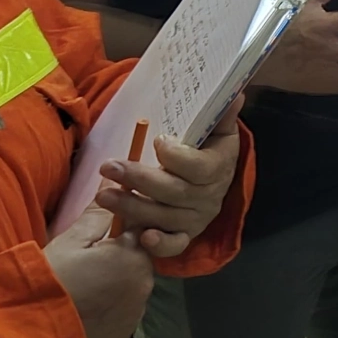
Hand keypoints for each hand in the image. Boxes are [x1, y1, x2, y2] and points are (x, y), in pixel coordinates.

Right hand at [43, 206, 153, 337]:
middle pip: (139, 258)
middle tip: (92, 258)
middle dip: (122, 254)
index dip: (124, 224)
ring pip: (134, 284)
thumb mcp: (72, 241)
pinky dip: (114, 304)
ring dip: (119, 280)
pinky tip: (93, 302)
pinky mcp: (127, 331)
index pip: (141, 228)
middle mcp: (146, 282)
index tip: (106, 227)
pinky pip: (126, 309)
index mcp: (135, 255)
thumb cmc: (52, 279)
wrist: (33, 333)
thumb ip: (98, 213)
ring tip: (90, 281)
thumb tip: (114, 179)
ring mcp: (138, 310)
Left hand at [95, 97, 241, 258]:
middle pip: (175, 192)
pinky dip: (159, 244)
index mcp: (219, 168)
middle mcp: (210, 197)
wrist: (216, 183)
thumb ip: (221, 113)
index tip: (157, 141)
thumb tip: (234, 92)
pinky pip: (175, 245)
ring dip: (132, 207)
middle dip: (140, 179)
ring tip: (102, 194)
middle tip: (109, 166)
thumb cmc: (209, 151)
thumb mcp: (219, 130)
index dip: (177, 157)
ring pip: (165, 217)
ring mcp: (197, 219)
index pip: (199, 167)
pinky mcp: (185, 235)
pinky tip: (140, 236)